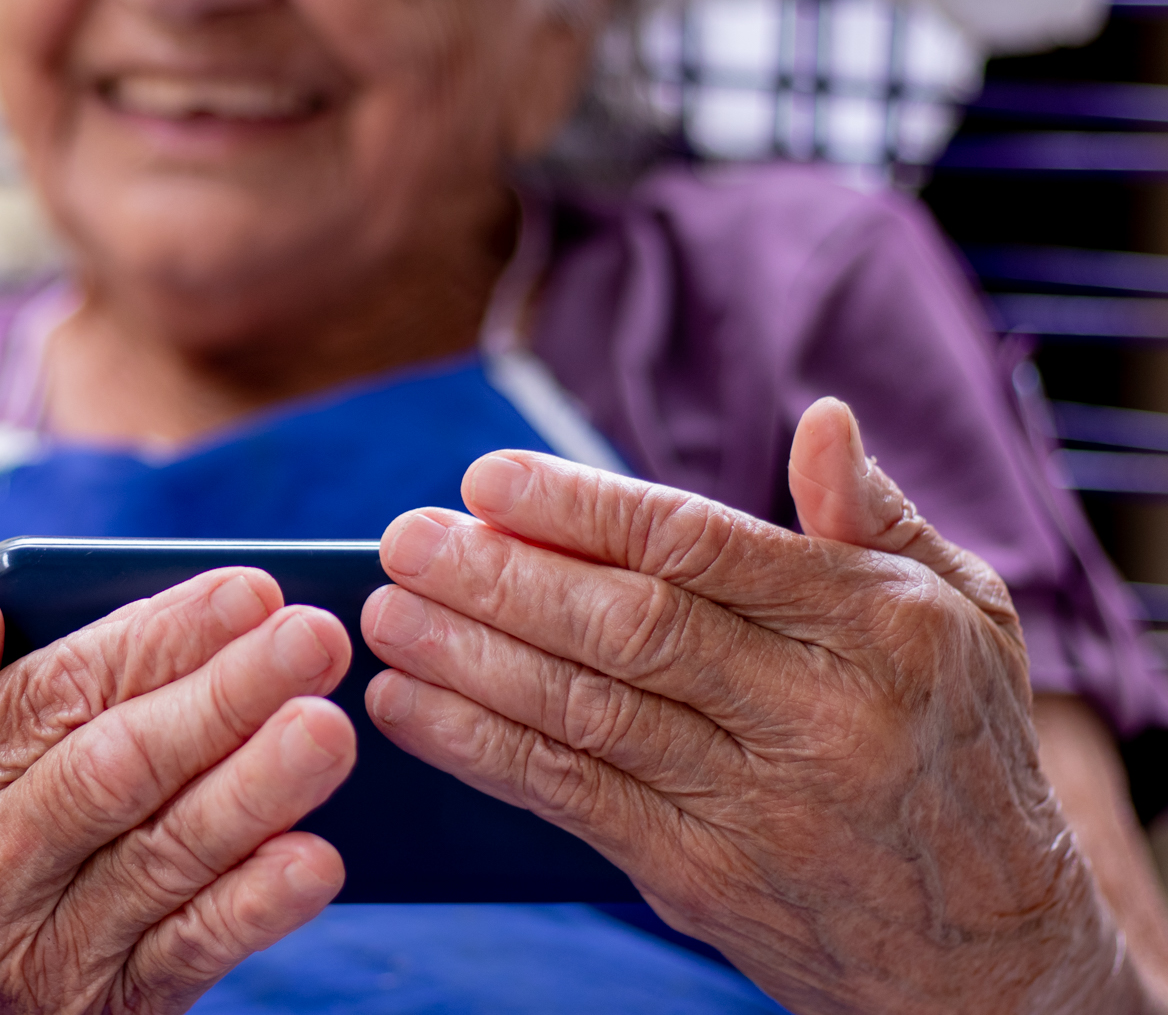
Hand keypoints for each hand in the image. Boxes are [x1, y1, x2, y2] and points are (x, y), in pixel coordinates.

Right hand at [0, 569, 356, 1014]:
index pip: (53, 695)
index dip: (157, 639)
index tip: (249, 588)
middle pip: (116, 770)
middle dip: (223, 697)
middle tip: (315, 635)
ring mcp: (38, 952)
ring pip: (160, 861)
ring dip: (254, 792)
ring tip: (331, 728)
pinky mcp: (99, 1013)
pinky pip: (183, 957)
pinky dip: (251, 912)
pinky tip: (314, 859)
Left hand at [361, 397, 1141, 1013]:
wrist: (993, 956)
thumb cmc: (959, 748)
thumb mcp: (966, 617)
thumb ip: (876, 520)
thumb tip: (819, 419)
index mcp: (875, 624)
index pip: (698, 546)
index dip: (579, 508)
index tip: (484, 477)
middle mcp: (818, 712)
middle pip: (627, 626)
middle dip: (499, 578)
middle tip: (402, 538)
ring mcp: (758, 805)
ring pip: (585, 713)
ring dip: (466, 661)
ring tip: (382, 615)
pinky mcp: (704, 880)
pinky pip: (572, 799)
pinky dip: (479, 752)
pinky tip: (408, 711)